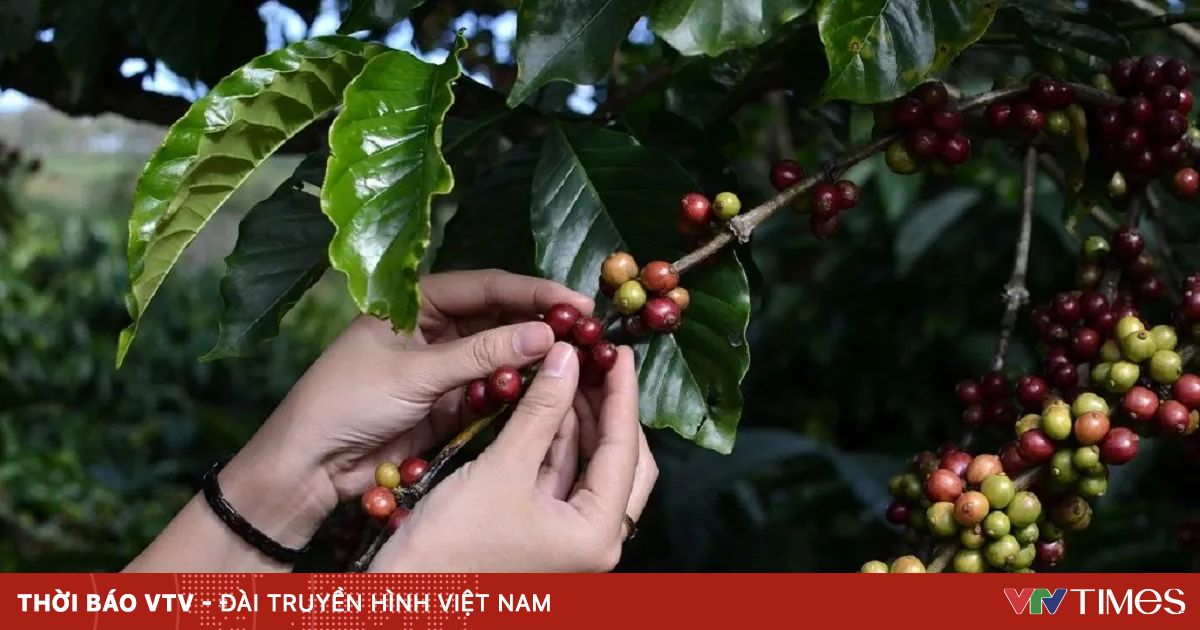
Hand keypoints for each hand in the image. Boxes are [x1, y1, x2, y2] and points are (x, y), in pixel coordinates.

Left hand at [217, 270, 593, 546]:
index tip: (577, 303)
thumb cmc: (346, 401)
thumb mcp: (416, 373)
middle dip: (541, 326)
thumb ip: (483, 354)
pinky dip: (516, 392)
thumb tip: (546, 334)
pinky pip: (492, 391)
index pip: (487, 287)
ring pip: (501, 357)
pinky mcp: (450, 405)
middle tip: (587, 335)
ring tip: (577, 363)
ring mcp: (444, 368)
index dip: (534, 293)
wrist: (310, 465)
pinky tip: (548, 391)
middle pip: (500, 319)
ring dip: (534, 360)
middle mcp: (435, 329)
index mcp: (417, 302)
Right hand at [369, 341, 657, 571]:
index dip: (622, 395)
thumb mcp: (502, 468)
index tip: (618, 350)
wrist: (405, 597)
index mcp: (598, 534)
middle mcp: (594, 540)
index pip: (624, 451)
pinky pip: (561, 477)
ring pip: (589, 467)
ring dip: (580, 420)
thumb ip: (541, 410)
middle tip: (597, 360)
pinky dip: (557, 441)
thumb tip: (567, 356)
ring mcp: (568, 537)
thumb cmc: (452, 542)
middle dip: (608, 408)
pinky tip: (547, 403)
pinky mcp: (542, 531)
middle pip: (620, 461)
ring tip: (570, 369)